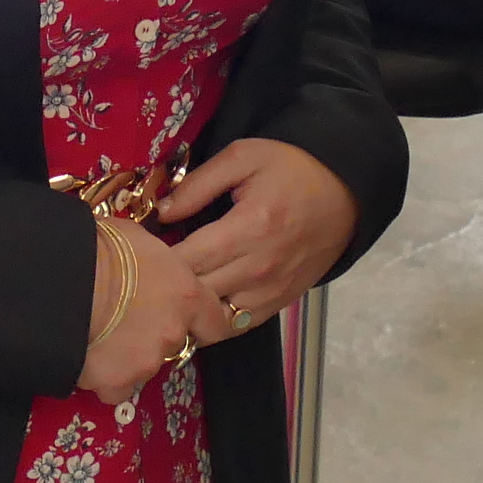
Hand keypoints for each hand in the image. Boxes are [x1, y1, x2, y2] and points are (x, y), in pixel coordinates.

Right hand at [77, 219, 220, 407]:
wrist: (62, 279)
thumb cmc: (99, 247)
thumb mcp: (137, 239)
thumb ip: (154, 261)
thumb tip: (146, 263)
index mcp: (185, 295)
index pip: (215, 321)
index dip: (200, 322)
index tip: (186, 320)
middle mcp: (172, 333)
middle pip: (171, 343)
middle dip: (152, 334)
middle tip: (122, 316)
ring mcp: (146, 362)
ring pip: (142, 366)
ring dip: (125, 355)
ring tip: (95, 332)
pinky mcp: (116, 383)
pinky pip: (114, 387)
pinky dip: (103, 376)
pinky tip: (85, 355)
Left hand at [155, 138, 357, 338]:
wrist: (345, 191)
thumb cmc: (290, 167)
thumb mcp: (243, 157)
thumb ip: (198, 184)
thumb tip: (161, 213)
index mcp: (250, 226)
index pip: (186, 260)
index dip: (155, 261)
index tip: (138, 252)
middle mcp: (261, 267)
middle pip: (196, 294)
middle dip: (166, 287)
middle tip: (144, 274)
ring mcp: (273, 290)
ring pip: (214, 319)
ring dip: (188, 308)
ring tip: (167, 292)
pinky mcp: (281, 302)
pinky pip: (238, 325)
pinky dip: (213, 320)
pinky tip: (197, 304)